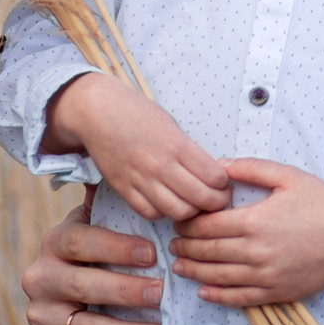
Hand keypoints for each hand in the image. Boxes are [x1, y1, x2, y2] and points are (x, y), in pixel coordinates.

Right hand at [21, 196, 162, 324]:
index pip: (80, 242)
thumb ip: (110, 200)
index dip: (115, 247)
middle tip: (161, 293)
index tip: (151, 253)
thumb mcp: (100, 222)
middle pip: (82, 287)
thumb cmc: (99, 250)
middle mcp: (41, 279)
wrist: (74, 291)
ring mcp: (41, 317)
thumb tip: (125, 166)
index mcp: (55, 243)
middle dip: (125, 291)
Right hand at [44, 73, 231, 221]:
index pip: (214, 177)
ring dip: (191, 212)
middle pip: (200, 199)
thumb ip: (189, 151)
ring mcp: (141, 179)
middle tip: (217, 199)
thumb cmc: (138, 113)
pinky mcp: (124, 189)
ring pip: (177, 212)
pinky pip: (150, 213)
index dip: (225, 185)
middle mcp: (160, 165)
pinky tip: (168, 203)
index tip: (225, 184)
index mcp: (176, 145)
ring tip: (194, 205)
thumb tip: (211, 174)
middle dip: (216, 203)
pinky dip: (164, 213)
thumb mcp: (171, 125)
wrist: (98, 112)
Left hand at [167, 157, 323, 307]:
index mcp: (255, 221)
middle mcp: (256, 252)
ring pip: (219, 277)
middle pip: (208, 251)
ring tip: (179, 266)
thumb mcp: (287, 176)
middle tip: (172, 243)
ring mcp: (266, 276)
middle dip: (186, 247)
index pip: (208, 226)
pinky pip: (240, 298)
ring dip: (194, 273)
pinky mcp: (277, 292)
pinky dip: (218, 296)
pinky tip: (205, 292)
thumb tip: (218, 167)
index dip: (188, 224)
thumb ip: (249, 168)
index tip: (179, 220)